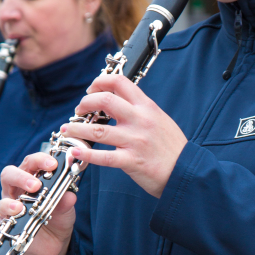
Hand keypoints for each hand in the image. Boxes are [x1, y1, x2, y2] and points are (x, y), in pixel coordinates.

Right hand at [0, 153, 77, 254]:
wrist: (55, 243)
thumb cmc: (57, 218)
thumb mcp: (66, 209)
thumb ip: (66, 201)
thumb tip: (69, 196)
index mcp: (30, 180)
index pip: (30, 163)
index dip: (39, 160)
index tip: (52, 164)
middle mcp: (16, 192)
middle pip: (9, 175)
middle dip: (21, 177)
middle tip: (35, 185)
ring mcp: (9, 210)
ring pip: (2, 202)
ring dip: (9, 204)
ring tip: (20, 208)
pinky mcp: (6, 229)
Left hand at [67, 73, 186, 198]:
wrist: (187, 173)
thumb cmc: (173, 149)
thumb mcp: (161, 120)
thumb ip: (141, 111)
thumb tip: (121, 102)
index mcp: (147, 107)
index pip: (120, 82)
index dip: (100, 82)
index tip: (91, 90)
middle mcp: (140, 120)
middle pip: (105, 100)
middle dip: (85, 103)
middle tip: (78, 111)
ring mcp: (135, 141)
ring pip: (98, 130)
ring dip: (77, 129)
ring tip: (67, 130)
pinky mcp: (132, 161)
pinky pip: (104, 157)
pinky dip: (86, 154)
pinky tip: (75, 152)